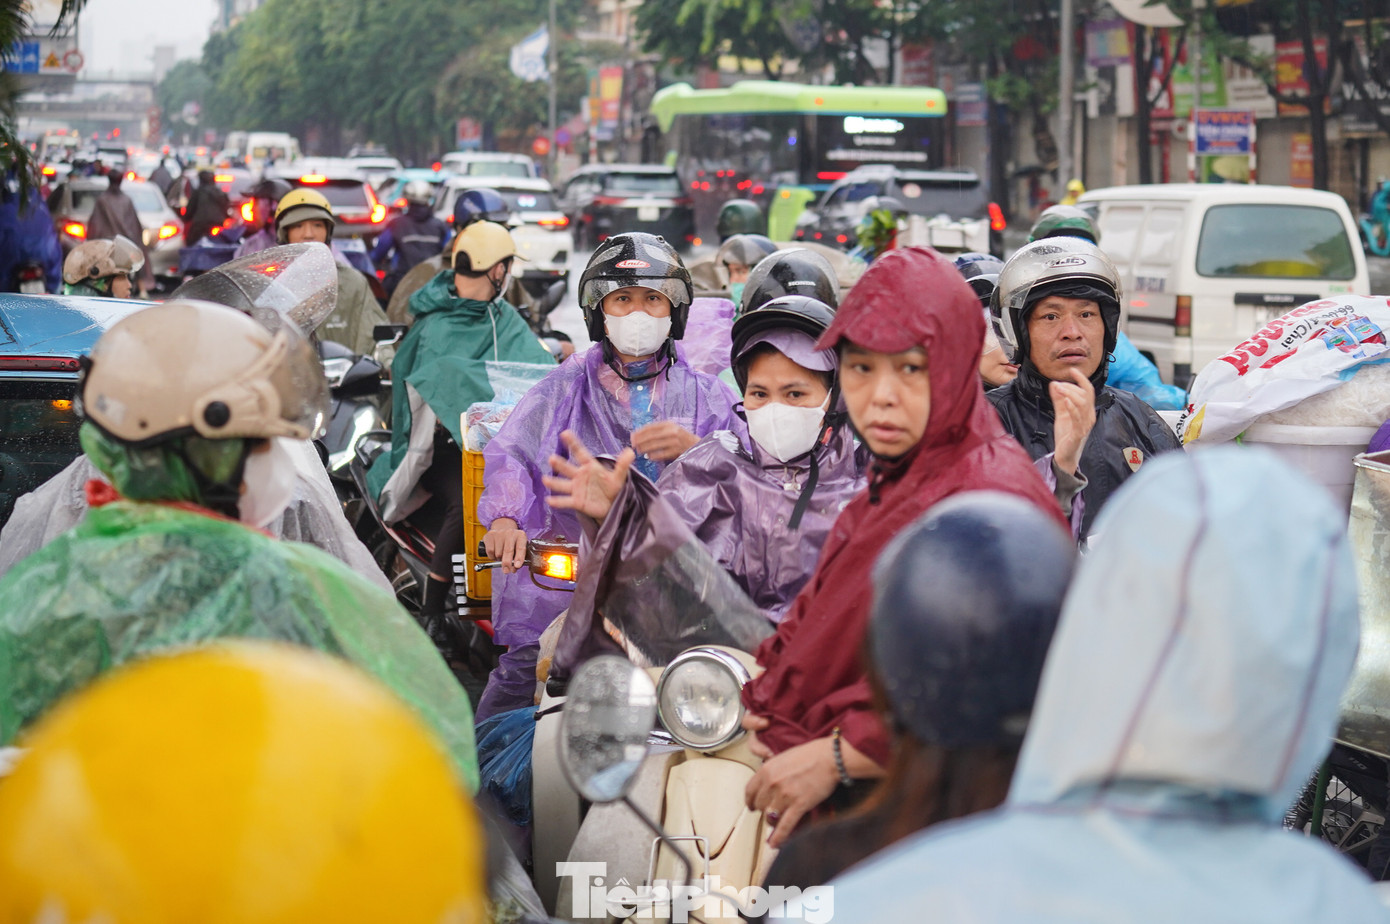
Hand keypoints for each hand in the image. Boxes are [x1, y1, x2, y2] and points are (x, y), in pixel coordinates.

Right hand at [482, 517, 526, 574]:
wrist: (502, 528)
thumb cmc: (512, 542)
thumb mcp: (518, 547)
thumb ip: (518, 558)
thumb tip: (513, 569)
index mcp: (521, 535)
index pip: (521, 548)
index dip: (519, 558)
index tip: (517, 566)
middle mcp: (510, 533)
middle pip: (508, 550)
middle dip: (507, 563)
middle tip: (506, 571)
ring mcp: (499, 533)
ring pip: (498, 553)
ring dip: (499, 559)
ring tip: (501, 556)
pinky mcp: (490, 535)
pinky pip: (490, 551)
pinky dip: (492, 556)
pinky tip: (495, 553)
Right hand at [543, 430, 634, 522]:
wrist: (611, 505)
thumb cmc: (613, 487)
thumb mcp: (619, 476)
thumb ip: (623, 465)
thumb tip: (631, 451)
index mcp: (590, 466)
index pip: (580, 452)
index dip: (573, 443)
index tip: (565, 433)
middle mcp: (580, 475)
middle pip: (568, 468)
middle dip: (560, 464)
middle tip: (552, 458)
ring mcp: (576, 488)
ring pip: (562, 484)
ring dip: (554, 482)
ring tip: (545, 479)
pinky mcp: (576, 501)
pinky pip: (565, 501)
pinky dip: (557, 501)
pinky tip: (549, 500)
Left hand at [630, 421, 699, 461]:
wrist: (698, 445)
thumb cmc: (681, 438)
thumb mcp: (671, 429)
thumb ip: (658, 431)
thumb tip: (639, 435)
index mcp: (669, 424)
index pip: (650, 427)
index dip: (640, 432)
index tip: (632, 437)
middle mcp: (672, 431)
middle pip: (651, 436)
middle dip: (640, 441)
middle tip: (633, 445)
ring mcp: (675, 441)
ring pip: (655, 445)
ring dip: (645, 448)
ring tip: (639, 451)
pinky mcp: (677, 451)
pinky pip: (661, 454)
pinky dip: (654, 456)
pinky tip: (649, 457)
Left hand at [743, 733, 838, 848]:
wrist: (830, 758)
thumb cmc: (811, 755)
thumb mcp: (784, 757)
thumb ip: (773, 771)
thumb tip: (769, 784)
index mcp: (767, 769)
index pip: (749, 791)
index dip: (750, 801)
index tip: (752, 805)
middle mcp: (772, 783)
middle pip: (760, 805)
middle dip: (765, 810)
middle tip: (771, 812)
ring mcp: (785, 795)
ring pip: (770, 817)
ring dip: (772, 822)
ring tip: (775, 824)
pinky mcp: (799, 805)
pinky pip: (785, 826)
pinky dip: (779, 837)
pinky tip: (775, 844)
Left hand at [1050, 367, 1095, 475]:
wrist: (1064, 456)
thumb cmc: (1066, 435)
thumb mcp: (1061, 414)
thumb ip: (1058, 399)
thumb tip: (1053, 384)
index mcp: (1087, 410)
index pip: (1088, 390)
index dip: (1081, 379)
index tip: (1072, 370)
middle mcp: (1089, 416)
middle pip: (1085, 395)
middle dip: (1071, 387)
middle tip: (1057, 384)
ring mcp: (1085, 425)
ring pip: (1083, 404)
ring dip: (1070, 393)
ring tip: (1059, 388)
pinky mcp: (1079, 433)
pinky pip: (1078, 418)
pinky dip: (1072, 408)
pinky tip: (1065, 400)